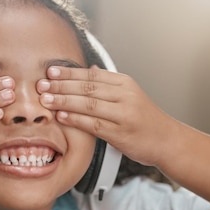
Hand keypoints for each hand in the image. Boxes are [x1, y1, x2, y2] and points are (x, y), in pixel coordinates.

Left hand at [37, 65, 177, 166]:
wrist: (167, 140)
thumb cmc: (146, 120)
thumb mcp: (131, 95)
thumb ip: (109, 84)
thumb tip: (92, 68)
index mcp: (125, 83)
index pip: (93, 74)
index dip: (70, 72)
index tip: (51, 71)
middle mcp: (125, 95)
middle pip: (88, 87)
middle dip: (62, 85)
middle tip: (42, 84)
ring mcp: (124, 114)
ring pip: (89, 104)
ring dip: (64, 101)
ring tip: (46, 99)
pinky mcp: (120, 133)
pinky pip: (93, 124)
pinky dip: (75, 119)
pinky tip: (61, 116)